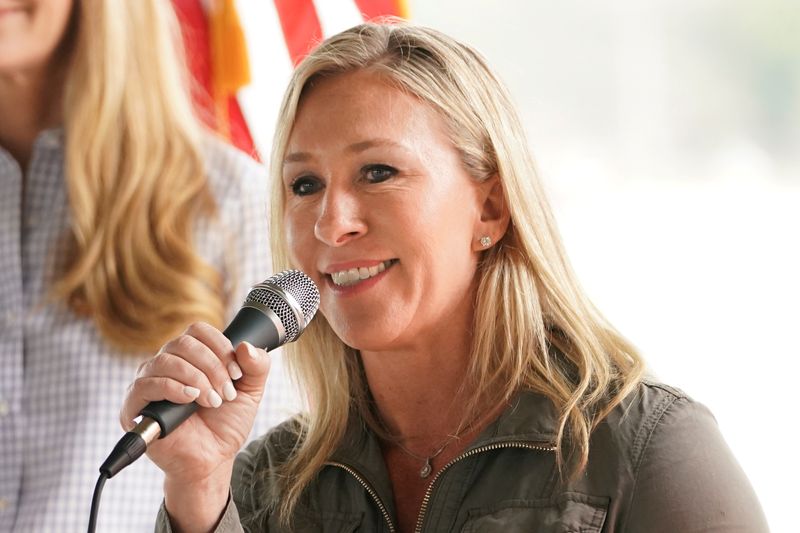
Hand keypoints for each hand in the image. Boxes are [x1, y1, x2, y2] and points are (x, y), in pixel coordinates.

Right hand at [120, 322, 269, 528]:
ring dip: (197, 379)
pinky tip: (191, 399)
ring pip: (166, 361)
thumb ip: (257, 366)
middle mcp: (166, 363)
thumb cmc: (225, 423)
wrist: (212, 459)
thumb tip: (246, 346)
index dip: (220, 346)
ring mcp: (148, 382)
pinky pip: (146, 384)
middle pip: (184, 343)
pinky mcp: (136, 405)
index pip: (199, 330)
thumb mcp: (251, 392)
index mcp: (191, 355)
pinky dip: (173, 388)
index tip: (237, 373)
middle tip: (226, 393)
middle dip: (212, 367)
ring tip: (212, 402)